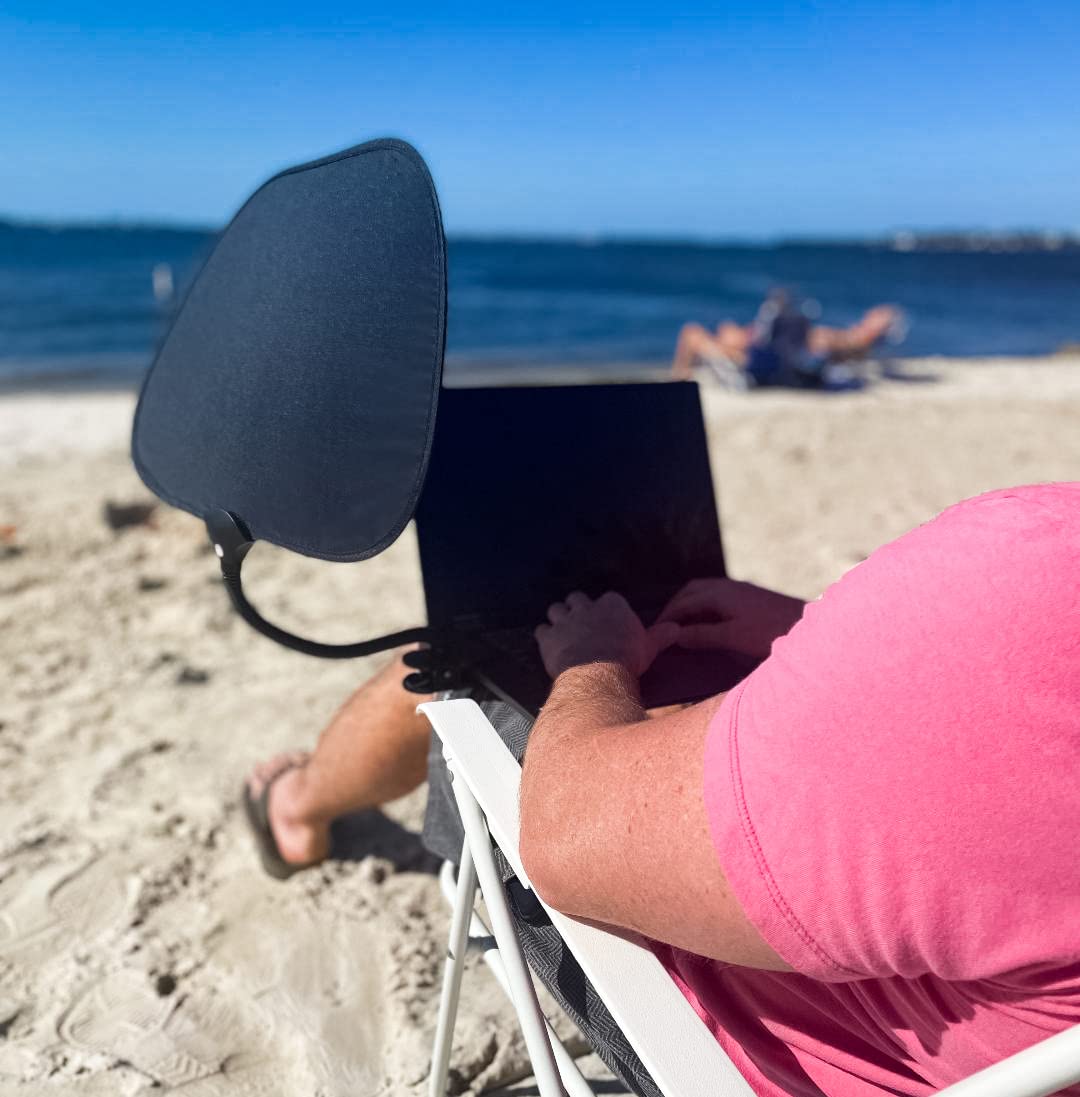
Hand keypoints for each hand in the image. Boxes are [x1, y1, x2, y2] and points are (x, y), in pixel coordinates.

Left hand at [534, 591, 680, 679]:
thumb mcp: (648, 647)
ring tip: (563, 629)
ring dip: (558, 618)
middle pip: (577, 598)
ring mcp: (565, 621)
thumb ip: (660, 636)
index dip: (606, 609)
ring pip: (556, 609)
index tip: (608, 620)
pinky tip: (548, 643)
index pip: (608, 598)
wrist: (598, 674)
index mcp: (612, 605)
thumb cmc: (627, 659)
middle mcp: (586, 608)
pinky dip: (544, 635)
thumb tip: (676, 629)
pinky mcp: (549, 638)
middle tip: (581, 622)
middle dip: (577, 607)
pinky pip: (541, 630)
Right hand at [656, 578, 804, 660]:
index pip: (683, 603)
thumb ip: (703, 636)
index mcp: (720, 593)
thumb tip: (675, 636)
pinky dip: (704, 606)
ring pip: (705, 591)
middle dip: (675, 607)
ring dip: (690, 605)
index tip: (653, 634)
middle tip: (663, 627)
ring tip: (681, 625)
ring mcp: (742, 590)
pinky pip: (718, 596)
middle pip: (691, 591)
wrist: (814, 628)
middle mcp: (729, 586)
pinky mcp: (752, 597)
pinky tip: (709, 622)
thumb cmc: (773, 633)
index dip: (666, 619)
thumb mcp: (733, 637)